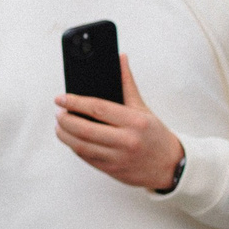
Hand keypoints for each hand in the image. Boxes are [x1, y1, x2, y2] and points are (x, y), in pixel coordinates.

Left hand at [54, 55, 184, 190]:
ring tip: (59, 125)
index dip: (75, 102)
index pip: (98, 109)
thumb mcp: (143, 108)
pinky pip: (86, 157)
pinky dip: (74, 147)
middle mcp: (127, 141)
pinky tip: (70, 139)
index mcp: (135, 122)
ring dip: (64, 135)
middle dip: (65, 120)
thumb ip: (128, 84)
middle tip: (59, 112)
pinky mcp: (111, 170)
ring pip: (81, 146)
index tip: (61, 98)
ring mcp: (118, 158)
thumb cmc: (155, 134)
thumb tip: (120, 58)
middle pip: (84, 129)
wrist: (170, 165)